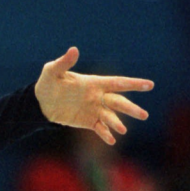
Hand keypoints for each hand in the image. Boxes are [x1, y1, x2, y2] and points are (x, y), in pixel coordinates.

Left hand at [34, 47, 153, 144]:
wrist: (40, 103)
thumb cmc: (47, 83)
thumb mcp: (52, 71)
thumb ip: (64, 63)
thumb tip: (74, 50)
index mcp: (94, 83)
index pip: (117, 83)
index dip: (133, 84)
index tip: (149, 85)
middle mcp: (97, 96)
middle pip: (118, 102)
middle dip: (131, 109)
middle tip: (144, 115)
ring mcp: (93, 110)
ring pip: (110, 116)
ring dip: (117, 123)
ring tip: (123, 131)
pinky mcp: (87, 121)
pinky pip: (99, 128)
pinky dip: (105, 134)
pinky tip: (111, 140)